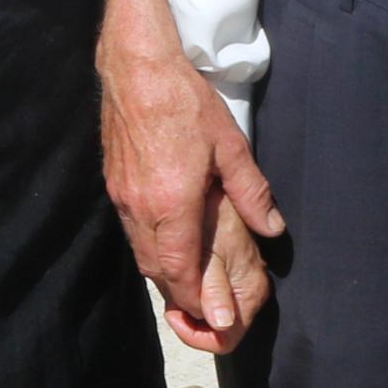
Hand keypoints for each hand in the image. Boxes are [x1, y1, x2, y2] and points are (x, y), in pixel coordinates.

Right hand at [99, 23, 282, 350]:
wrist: (135, 67)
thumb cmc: (184, 101)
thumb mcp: (230, 145)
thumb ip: (251, 192)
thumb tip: (272, 228)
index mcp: (171, 202)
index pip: (180, 269)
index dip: (196, 301)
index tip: (214, 320)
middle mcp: (141, 208)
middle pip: (157, 270)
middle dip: (180, 296)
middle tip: (204, 311)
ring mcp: (123, 198)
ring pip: (141, 255)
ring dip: (165, 275)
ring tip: (189, 286)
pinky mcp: (115, 186)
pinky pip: (133, 233)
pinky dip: (151, 251)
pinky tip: (169, 247)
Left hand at [166, 202, 269, 355]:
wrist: (216, 177)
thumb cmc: (213, 210)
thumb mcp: (210, 252)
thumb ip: (214, 289)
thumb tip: (222, 324)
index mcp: (250, 290)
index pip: (224, 339)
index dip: (195, 332)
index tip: (174, 311)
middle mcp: (250, 288)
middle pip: (214, 325)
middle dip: (187, 314)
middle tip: (168, 290)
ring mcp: (240, 276)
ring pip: (205, 307)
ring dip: (183, 298)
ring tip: (170, 272)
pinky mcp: (227, 264)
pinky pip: (203, 287)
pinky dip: (185, 283)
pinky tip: (176, 263)